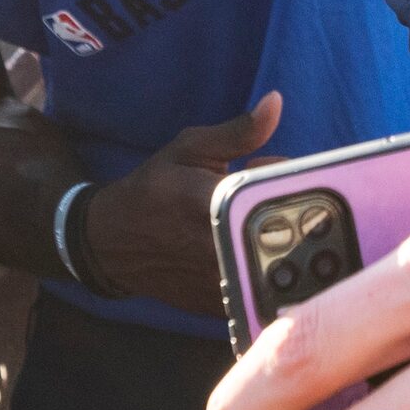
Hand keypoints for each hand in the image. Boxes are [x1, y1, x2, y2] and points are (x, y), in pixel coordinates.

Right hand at [85, 92, 282, 315]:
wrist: (113, 243)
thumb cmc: (153, 190)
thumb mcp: (189, 149)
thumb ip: (239, 131)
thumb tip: (276, 102)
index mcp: (215, 203)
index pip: (281, 193)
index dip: (291, 183)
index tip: (276, 175)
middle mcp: (219, 247)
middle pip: (291, 235)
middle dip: (295, 216)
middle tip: (273, 204)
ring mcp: (220, 283)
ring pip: (282, 268)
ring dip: (287, 248)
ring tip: (266, 229)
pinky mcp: (220, 306)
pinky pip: (264, 291)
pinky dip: (269, 272)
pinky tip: (254, 254)